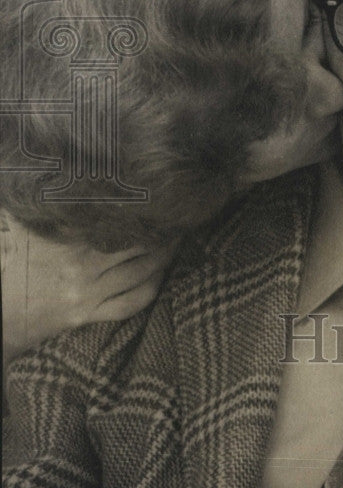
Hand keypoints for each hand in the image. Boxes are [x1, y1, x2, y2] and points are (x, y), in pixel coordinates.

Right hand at [1, 217, 175, 360]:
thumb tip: (63, 171)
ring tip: (177, 242)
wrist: (3, 311)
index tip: (162, 201)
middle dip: (162, 234)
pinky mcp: (89, 316)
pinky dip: (151, 289)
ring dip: (164, 258)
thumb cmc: (21, 263)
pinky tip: (161, 275)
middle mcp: (80, 269)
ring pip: (139, 274)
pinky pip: (130, 304)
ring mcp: (86, 295)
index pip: (117, 224)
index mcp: (68, 242)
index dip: (144, 213)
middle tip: (179, 220)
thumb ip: (50, 205)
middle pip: (136, 248)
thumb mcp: (32, 230)